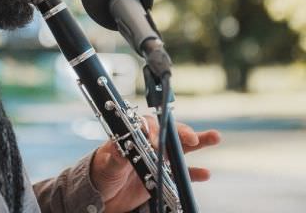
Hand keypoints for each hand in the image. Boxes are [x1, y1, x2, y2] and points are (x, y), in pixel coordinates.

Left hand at [90, 115, 220, 212]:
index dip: (154, 129)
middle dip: (182, 132)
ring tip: (215, 136)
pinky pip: (182, 174)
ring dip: (198, 141)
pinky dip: (194, 173)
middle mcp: (149, 143)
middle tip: (192, 138)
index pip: (147, 124)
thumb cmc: (102, 171)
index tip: (155, 139)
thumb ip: (116, 156)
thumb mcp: (107, 163)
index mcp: (134, 134)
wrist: (103, 193)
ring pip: (181, 148)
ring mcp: (158, 158)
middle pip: (169, 132)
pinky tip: (205, 173)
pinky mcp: (163, 175)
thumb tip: (121, 148)